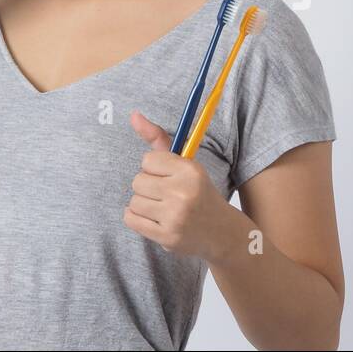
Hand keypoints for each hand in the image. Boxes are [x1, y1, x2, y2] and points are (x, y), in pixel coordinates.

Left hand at [124, 110, 235, 262]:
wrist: (221, 232)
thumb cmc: (198, 193)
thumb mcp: (185, 164)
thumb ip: (158, 139)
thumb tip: (133, 115)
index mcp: (190, 170)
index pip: (148, 160)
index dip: (154, 169)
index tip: (168, 176)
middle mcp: (183, 192)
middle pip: (138, 181)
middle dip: (148, 187)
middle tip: (165, 194)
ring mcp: (175, 216)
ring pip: (134, 201)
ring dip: (143, 204)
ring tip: (161, 208)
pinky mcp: (167, 236)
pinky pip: (131, 219)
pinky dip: (138, 219)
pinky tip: (154, 219)